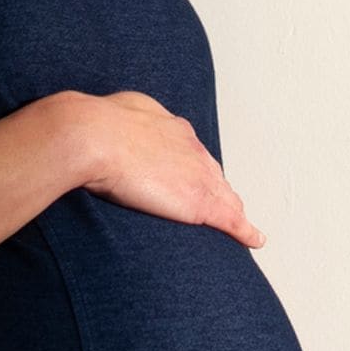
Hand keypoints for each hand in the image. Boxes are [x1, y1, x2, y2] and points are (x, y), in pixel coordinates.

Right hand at [82, 91, 265, 249]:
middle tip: (219, 205)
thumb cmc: (97, 125)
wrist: (95, 137)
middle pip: (214, 175)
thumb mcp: (119, 111)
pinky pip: (232, 220)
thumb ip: (129, 118)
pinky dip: (245, 231)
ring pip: (227, 197)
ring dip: (232, 210)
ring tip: (238, 226)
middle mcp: (193, 150)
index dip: (194, 169)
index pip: (193, 154)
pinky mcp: (200, 202)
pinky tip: (254, 239)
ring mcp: (199, 176)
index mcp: (173, 129)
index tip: (191, 178)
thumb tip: (121, 120)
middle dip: (217, 189)